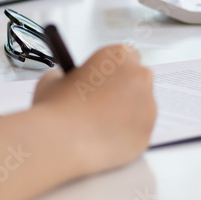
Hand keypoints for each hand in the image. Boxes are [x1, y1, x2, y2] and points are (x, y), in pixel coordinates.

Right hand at [32, 44, 155, 173]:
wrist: (61, 143)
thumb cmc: (55, 108)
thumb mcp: (52, 79)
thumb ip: (66, 75)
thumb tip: (68, 80)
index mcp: (118, 56)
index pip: (125, 56)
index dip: (113, 69)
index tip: (102, 80)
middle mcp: (139, 77)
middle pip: (137, 79)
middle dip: (124, 89)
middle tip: (102, 104)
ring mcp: (147, 106)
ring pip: (141, 107)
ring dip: (127, 113)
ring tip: (99, 127)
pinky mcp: (147, 133)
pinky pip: (139, 131)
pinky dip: (127, 135)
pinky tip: (105, 140)